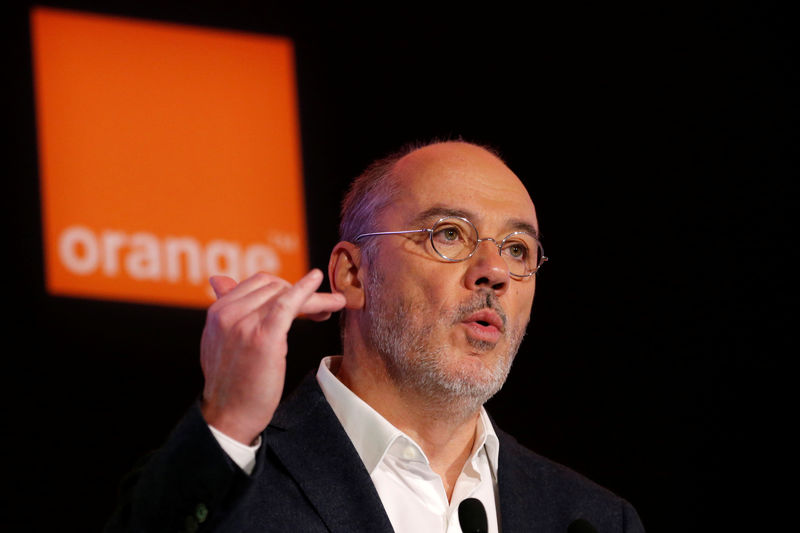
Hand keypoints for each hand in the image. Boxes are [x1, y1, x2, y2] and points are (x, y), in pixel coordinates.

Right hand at [199, 269, 345, 444]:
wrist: (228, 417)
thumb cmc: (231, 383)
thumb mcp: (219, 340)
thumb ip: (227, 311)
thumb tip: (219, 279)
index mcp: (217, 311)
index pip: (257, 284)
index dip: (285, 289)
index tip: (302, 302)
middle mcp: (227, 313)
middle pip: (273, 286)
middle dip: (300, 293)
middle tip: (321, 310)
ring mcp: (244, 323)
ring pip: (284, 294)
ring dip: (313, 298)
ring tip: (333, 305)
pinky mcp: (263, 336)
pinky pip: (287, 303)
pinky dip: (305, 289)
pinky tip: (318, 279)